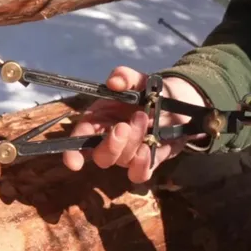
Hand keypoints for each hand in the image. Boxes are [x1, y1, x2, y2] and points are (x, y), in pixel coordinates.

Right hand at [61, 66, 207, 183]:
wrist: (177, 105)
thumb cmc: (149, 92)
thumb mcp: (138, 79)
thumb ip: (125, 76)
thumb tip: (113, 82)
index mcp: (98, 120)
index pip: (80, 138)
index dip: (73, 153)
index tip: (74, 163)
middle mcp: (108, 141)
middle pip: (100, 156)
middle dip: (111, 145)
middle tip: (124, 126)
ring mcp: (127, 154)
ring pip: (122, 161)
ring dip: (133, 142)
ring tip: (146, 120)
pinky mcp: (144, 163)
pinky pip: (138, 174)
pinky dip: (142, 165)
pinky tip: (148, 148)